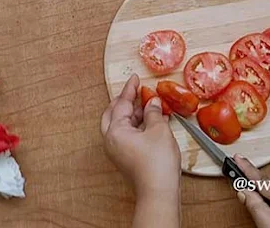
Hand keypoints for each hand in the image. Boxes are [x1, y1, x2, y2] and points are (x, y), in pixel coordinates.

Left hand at [100, 74, 180, 227]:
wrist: (158, 190)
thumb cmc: (156, 164)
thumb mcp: (158, 129)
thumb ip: (154, 112)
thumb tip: (153, 103)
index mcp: (114, 131)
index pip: (121, 103)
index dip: (129, 89)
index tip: (134, 78)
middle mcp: (111, 140)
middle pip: (114, 114)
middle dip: (126, 101)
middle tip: (137, 91)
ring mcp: (118, 150)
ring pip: (122, 125)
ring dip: (135, 114)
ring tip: (150, 104)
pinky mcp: (126, 157)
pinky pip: (129, 135)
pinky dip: (139, 125)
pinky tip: (153, 121)